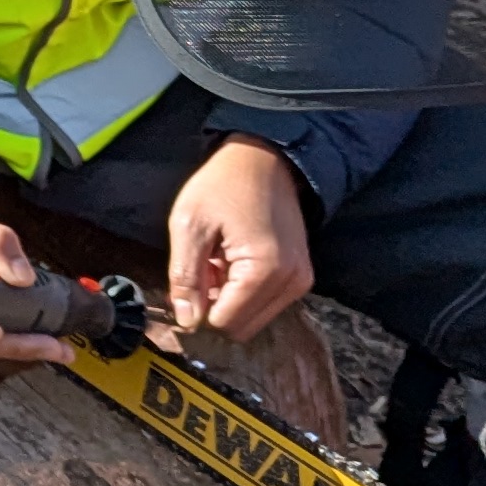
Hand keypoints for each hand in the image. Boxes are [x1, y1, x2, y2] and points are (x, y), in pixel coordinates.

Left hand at [163, 138, 315, 340]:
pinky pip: (266, 303)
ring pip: (253, 318)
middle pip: (242, 326)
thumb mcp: (190, 224)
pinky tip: (234, 259)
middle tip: (205, 265)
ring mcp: (300, 281)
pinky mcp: (301, 277)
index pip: (225, 322)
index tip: (190, 277)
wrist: (263, 159)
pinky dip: (245, 290)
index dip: (199, 307)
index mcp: (265, 270)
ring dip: (230, 298)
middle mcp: (292, 283)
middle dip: (216, 304)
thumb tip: (186, 321)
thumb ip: (185, 277)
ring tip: (220, 258)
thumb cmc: (223, 184)